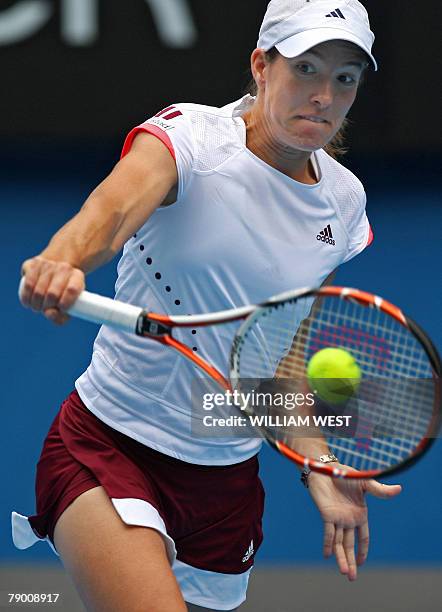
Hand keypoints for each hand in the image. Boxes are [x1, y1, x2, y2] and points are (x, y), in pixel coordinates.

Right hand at [20, 256, 84, 324]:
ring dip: (36, 305)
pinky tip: (28, 302)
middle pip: (52, 294)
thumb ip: (60, 317)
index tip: (60, 309)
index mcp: (77, 276)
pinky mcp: (34, 264)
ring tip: (37, 307)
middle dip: (47, 307)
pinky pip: (28, 285)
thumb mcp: (67, 306)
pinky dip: (26, 298)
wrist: (53, 272)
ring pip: (38, 292)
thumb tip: (49, 313)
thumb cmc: (62, 294)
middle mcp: (64, 268)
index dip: (65, 303)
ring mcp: (48, 264)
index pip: (72, 290)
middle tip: (45, 309)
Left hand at [306, 466, 401, 580]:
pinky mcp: (326, 514)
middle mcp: (348, 520)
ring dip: (341, 558)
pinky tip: (327, 555)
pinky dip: (328, 544)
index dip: (362, 550)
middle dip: (351, 561)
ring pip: (339, 542)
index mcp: (359, 515)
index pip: (363, 537)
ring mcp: (336, 518)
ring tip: (344, 572)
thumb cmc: (345, 474)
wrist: (326, 468)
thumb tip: (399, 489)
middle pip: (349, 545)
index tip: (362, 563)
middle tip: (352, 578)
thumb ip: (379, 490)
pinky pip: (328, 532)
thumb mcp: (365, 483)